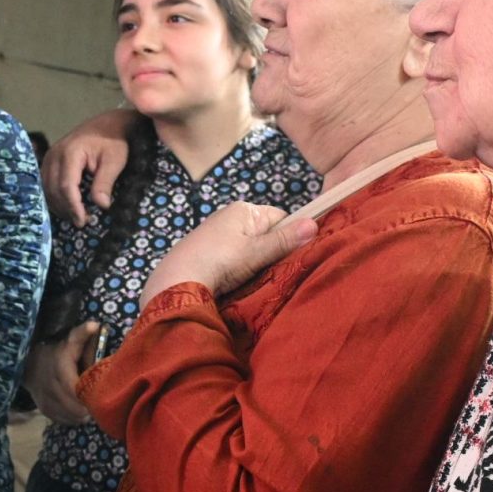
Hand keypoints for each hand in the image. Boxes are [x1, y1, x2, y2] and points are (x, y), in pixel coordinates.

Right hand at [21, 322, 101, 424]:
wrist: (29, 363)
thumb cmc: (56, 351)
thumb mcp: (68, 340)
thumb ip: (81, 335)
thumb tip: (94, 325)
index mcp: (60, 370)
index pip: (77, 391)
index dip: (90, 397)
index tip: (101, 395)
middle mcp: (50, 388)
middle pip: (75, 408)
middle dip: (89, 408)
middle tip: (98, 403)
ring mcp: (45, 401)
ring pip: (69, 416)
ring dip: (82, 414)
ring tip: (90, 407)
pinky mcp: (44, 409)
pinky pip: (62, 420)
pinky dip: (73, 418)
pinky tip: (79, 411)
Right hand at [43, 108, 141, 224]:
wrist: (108, 124)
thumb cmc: (114, 141)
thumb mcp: (115, 161)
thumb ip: (105, 182)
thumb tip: (101, 206)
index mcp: (71, 152)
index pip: (66, 186)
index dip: (73, 206)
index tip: (83, 221)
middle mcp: (55, 154)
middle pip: (53, 189)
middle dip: (66, 208)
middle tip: (82, 222)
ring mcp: (49, 157)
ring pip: (46, 189)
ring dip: (59, 205)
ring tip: (76, 216)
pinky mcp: (49, 161)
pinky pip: (46, 184)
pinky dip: (55, 197)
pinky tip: (67, 206)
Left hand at [139, 203, 312, 304]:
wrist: (177, 280)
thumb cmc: (220, 260)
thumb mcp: (257, 251)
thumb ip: (285, 240)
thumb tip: (314, 223)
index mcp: (244, 210)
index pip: (280, 218)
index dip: (289, 236)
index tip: (291, 256)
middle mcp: (230, 217)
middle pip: (265, 234)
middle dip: (271, 252)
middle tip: (272, 271)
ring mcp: (217, 235)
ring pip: (249, 249)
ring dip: (254, 264)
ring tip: (253, 279)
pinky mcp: (207, 253)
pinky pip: (233, 259)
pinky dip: (237, 270)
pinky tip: (236, 282)